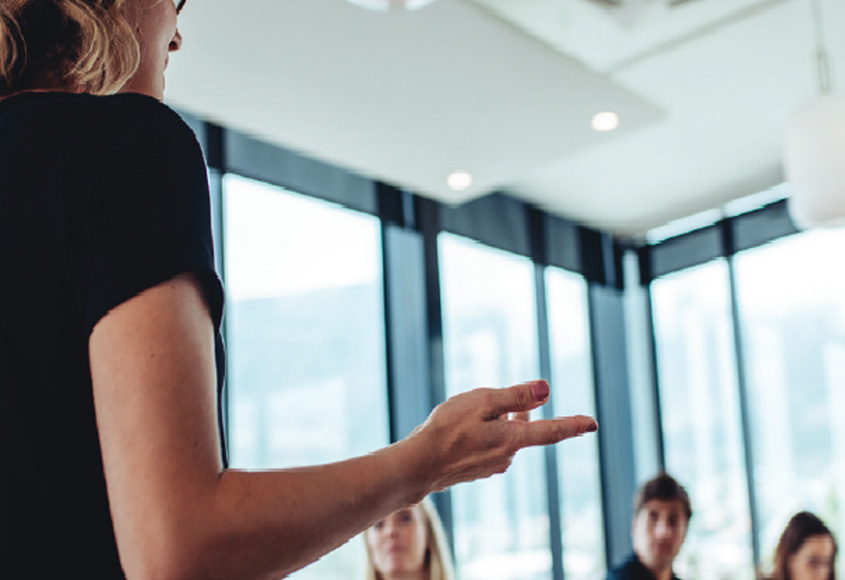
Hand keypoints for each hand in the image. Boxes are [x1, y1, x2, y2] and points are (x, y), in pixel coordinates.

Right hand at [404, 380, 596, 494]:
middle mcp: (507, 456)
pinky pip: (489, 445)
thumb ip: (515, 396)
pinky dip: (482, 433)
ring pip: (504, 436)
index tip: (592, 424)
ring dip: (496, 422)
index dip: (573, 425)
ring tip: (467, 413)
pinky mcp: (477, 470)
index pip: (551, 431)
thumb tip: (546, 389)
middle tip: (495, 399)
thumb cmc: (447, 429)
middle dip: (516, 412)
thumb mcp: (482, 402)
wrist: (418, 465)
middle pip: (523, 429)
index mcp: (512, 440)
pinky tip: (460, 429)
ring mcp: (491, 465)